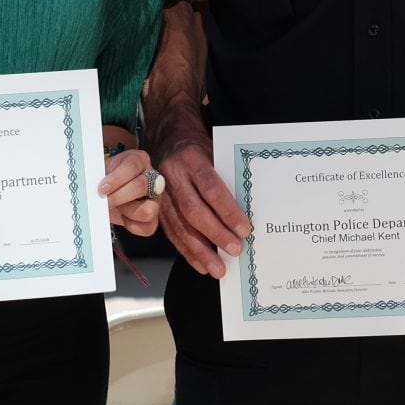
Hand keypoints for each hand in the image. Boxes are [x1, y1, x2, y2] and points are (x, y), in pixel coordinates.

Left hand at [97, 131, 163, 237]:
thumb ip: (99, 176)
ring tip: (114, 208)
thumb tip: (91, 187)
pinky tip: (122, 217)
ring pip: (148, 210)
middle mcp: (152, 178)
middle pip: (141, 186)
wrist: (106, 191)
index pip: (133, 165)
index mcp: (139, 160)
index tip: (102, 188)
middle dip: (118, 197)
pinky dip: (132, 226)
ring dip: (127, 212)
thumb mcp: (101, 170)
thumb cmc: (104, 178)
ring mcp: (156, 199)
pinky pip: (148, 227)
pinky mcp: (154, 218)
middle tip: (103, 201)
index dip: (116, 178)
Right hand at [154, 135, 251, 278]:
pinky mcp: (155, 207)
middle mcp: (172, 176)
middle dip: (216, 234)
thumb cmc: (196, 146)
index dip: (228, 211)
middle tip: (235, 250)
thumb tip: (248, 209)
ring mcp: (160, 193)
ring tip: (218, 268)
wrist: (166, 136)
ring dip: (201, 251)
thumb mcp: (213, 150)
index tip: (245, 229)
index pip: (211, 189)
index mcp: (191, 158)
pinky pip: (171, 232)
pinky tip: (201, 264)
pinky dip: (187, 251)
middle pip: (195, 211)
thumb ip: (225, 176)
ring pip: (180, 227)